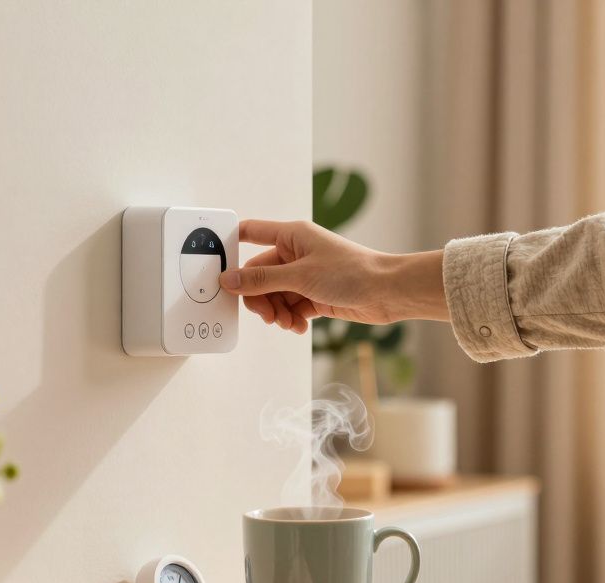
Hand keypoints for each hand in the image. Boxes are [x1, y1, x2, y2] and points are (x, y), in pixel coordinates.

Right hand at [219, 220, 447, 333]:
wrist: (387, 292)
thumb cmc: (352, 272)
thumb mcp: (300, 276)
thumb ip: (261, 280)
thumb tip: (228, 281)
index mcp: (291, 235)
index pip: (250, 233)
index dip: (230, 246)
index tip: (217, 267)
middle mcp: (296, 253)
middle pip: (259, 275)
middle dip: (260, 298)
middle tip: (267, 315)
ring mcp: (305, 275)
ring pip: (274, 295)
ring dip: (277, 312)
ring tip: (289, 323)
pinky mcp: (315, 295)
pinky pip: (291, 307)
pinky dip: (291, 319)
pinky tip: (299, 327)